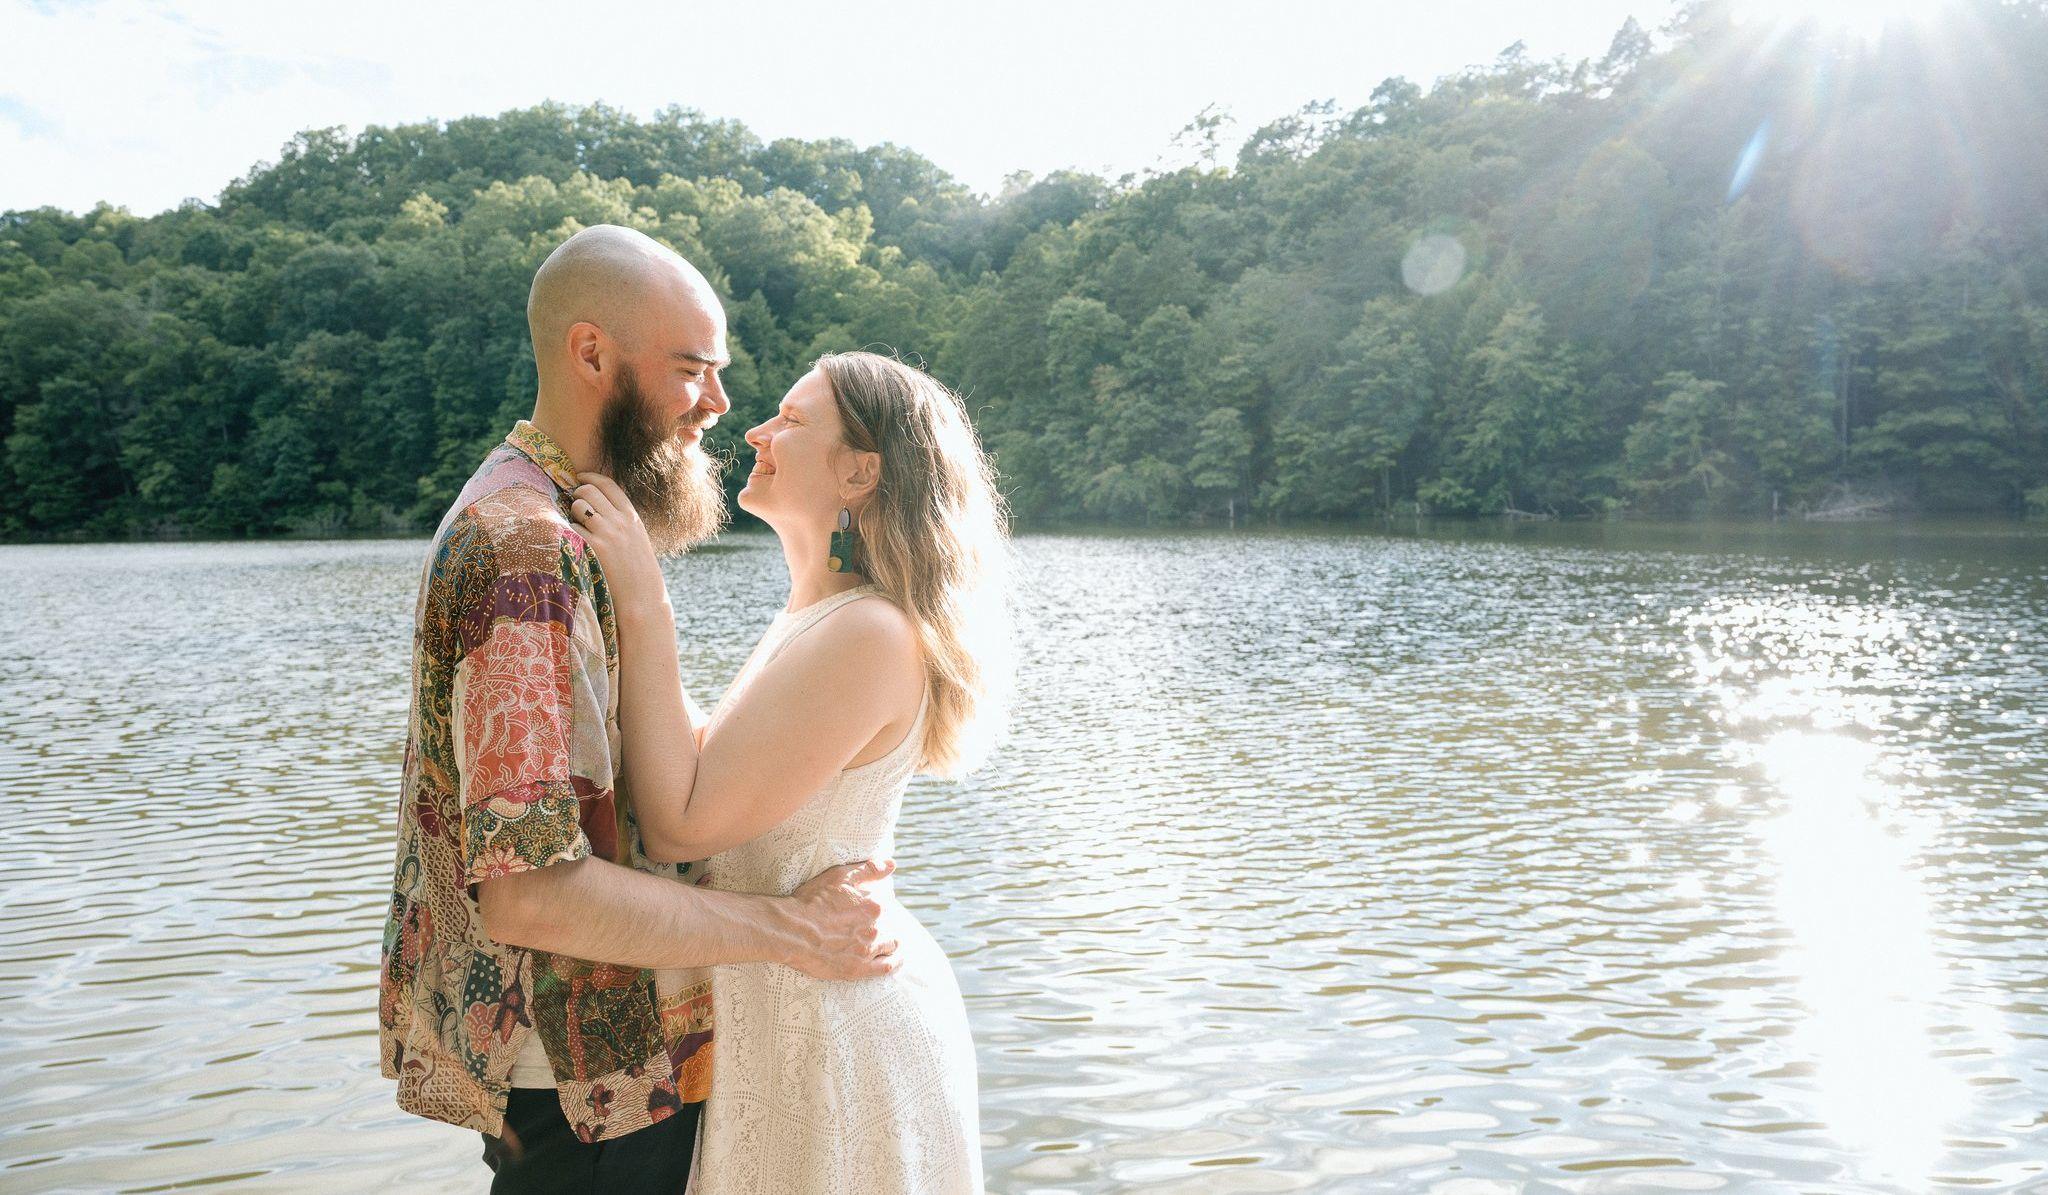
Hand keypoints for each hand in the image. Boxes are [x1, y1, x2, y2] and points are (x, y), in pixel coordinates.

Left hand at [568, 474, 666, 619]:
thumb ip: (621, 519)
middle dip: (577, 494)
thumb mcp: (636, 537)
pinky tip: (578, 543)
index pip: (609, 485)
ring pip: (579, 506)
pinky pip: (573, 528)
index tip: (580, 477)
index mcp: (632, 516)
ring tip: (579, 527)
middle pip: (589, 491)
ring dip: (574, 514)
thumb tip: (596, 502)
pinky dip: (571, 533)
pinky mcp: (594, 548)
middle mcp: (620, 521)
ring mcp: (607, 533)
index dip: (591, 477)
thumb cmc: (638, 569)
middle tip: (575, 503)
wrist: (642, 596)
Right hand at [784, 859, 899, 980]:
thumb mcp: (839, 876)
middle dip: (879, 924)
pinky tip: (895, 959)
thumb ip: (868, 869)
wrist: (790, 931)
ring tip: (882, 942)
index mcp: (873, 906)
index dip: (876, 907)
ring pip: (890, 945)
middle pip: (887, 925)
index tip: (865, 909)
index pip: (884, 905)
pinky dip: (894, 962)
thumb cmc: (811, 902)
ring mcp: (867, 950)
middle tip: (863, 925)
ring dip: (888, 942)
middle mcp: (875, 928)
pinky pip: (886, 967)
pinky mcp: (858, 969)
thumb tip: (891, 865)